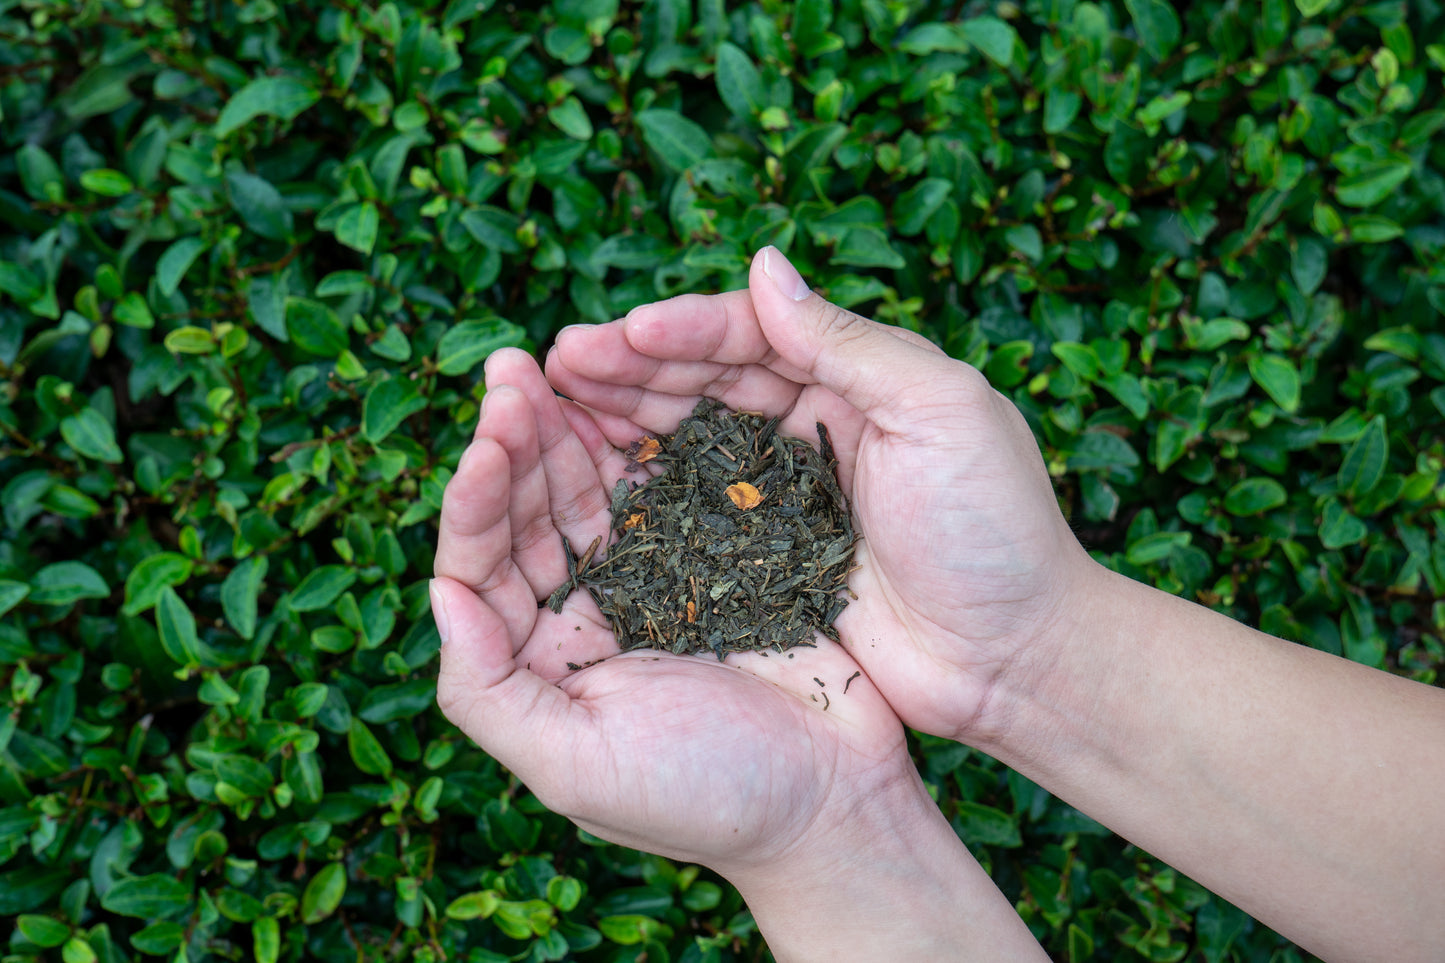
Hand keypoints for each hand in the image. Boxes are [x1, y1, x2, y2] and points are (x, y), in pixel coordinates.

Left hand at [431, 348, 932, 878]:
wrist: (837, 804)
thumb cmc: (708, 799)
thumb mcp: (574, 765)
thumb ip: (487, 690)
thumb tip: (438, 593)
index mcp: (539, 663)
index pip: (482, 566)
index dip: (475, 501)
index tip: (485, 442)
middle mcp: (584, 614)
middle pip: (528, 511)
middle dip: (514, 440)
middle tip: (510, 372)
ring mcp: (649, 577)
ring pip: (587, 487)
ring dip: (565, 426)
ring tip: (547, 363)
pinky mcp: (714, 553)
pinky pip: (664, 484)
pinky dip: (640, 437)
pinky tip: (625, 393)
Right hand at [544, 247, 1093, 747]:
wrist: (1013, 660)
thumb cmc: (994, 530)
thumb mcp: (939, 412)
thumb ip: (849, 342)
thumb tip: (764, 265)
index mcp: (858, 382)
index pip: (754, 337)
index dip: (684, 331)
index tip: (622, 333)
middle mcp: (813, 428)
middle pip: (707, 381)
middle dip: (632, 366)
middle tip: (558, 360)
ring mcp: (785, 496)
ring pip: (688, 439)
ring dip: (623, 416)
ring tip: (552, 403)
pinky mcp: (766, 560)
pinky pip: (692, 510)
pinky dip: (641, 487)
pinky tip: (592, 475)